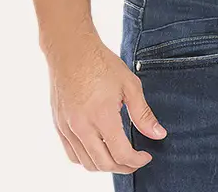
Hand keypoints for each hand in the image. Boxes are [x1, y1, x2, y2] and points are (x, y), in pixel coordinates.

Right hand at [47, 35, 167, 172]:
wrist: (71, 50)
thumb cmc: (102, 63)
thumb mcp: (129, 84)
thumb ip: (143, 113)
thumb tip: (158, 134)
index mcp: (101, 116)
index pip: (120, 153)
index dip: (137, 160)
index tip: (146, 156)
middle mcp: (81, 126)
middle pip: (103, 164)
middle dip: (124, 167)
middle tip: (136, 160)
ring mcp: (67, 128)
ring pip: (86, 163)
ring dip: (105, 166)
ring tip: (119, 156)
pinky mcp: (59, 125)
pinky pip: (72, 154)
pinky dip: (86, 159)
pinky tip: (98, 150)